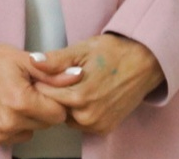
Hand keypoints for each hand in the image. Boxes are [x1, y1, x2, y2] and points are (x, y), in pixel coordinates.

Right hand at [0, 41, 75, 146]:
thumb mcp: (23, 59)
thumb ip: (52, 72)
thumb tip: (79, 75)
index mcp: (20, 101)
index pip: (58, 113)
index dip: (56, 98)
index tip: (47, 87)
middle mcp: (10, 123)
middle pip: (46, 123)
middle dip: (44, 107)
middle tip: (30, 88)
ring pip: (33, 131)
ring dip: (31, 117)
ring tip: (18, 95)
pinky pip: (18, 136)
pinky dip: (17, 124)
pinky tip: (7, 106)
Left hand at [29, 34, 164, 135]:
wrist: (145, 63)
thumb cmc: (115, 51)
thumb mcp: (83, 49)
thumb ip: (56, 59)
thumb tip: (33, 61)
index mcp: (80, 96)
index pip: (44, 95)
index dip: (41, 81)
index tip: (44, 71)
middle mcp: (88, 116)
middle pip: (54, 107)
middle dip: (52, 92)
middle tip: (62, 74)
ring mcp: (97, 125)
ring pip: (66, 117)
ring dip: (65, 103)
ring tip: (76, 82)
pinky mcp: (105, 129)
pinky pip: (80, 123)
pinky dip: (78, 111)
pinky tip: (85, 94)